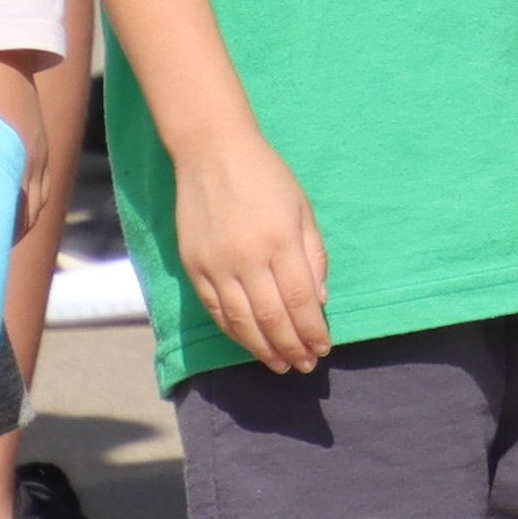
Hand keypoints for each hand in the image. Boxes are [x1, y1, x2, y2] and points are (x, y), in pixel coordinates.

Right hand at [172, 114, 332, 368]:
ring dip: (264, 349)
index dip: (312, 330)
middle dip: (292, 347)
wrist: (212, 152)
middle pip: (272, 317)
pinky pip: (216, 311)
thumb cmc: (266, 177)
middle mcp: (247, 258)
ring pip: (242, 322)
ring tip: (281, 365)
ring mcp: (217, 265)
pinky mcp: (194, 268)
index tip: (323, 348)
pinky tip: (250, 344)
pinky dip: (234, 333)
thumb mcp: (302, 208)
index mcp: (280, 240)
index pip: (300, 300)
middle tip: (305, 366)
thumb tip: (320, 301)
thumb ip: (314, 255)